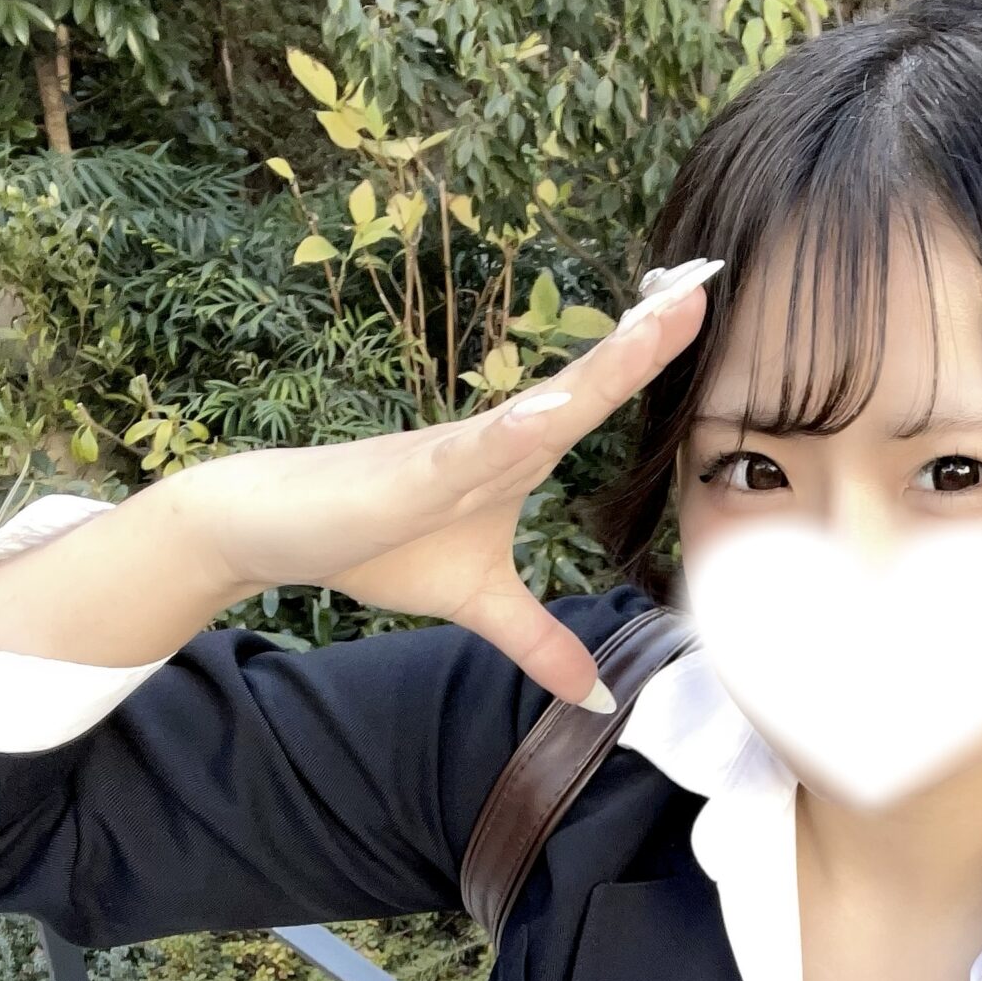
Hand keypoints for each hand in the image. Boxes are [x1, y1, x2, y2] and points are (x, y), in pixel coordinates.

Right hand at [174, 257, 722, 707]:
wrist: (279, 529)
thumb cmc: (377, 543)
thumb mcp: (477, 604)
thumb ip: (537, 641)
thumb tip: (593, 696)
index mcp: (519, 455)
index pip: (596, 399)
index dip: (647, 358)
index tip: (702, 306)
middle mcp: (496, 439)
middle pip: (584, 384)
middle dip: (643, 337)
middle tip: (701, 284)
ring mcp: (454, 453)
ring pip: (537, 407)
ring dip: (595, 371)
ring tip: (653, 330)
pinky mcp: (410, 477)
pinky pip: (466, 453)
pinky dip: (508, 436)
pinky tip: (548, 417)